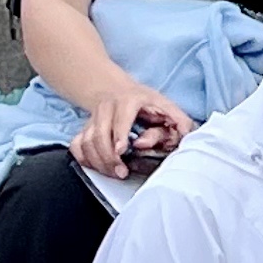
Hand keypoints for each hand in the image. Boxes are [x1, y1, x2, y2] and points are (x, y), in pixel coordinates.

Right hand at [76, 78, 193, 180]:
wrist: (115, 90)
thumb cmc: (144, 102)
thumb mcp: (164, 104)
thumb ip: (178, 119)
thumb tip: (186, 134)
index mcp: (129, 101)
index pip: (121, 118)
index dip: (119, 134)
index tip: (121, 150)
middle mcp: (107, 108)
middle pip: (99, 134)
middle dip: (108, 157)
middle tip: (120, 171)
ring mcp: (93, 119)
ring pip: (86, 142)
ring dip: (98, 161)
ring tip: (113, 172)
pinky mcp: (84, 128)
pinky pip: (76, 146)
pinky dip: (83, 159)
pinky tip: (95, 166)